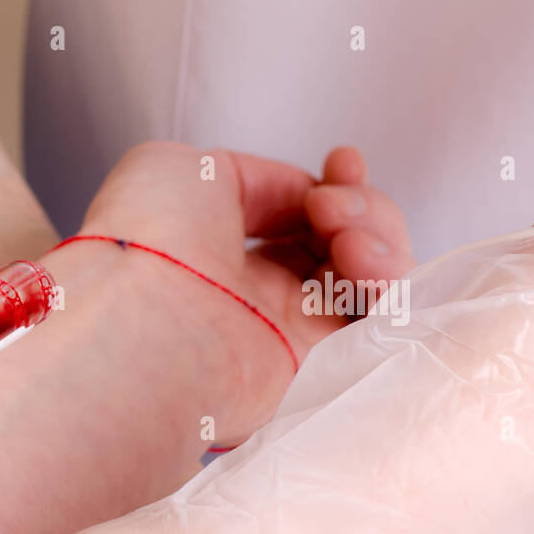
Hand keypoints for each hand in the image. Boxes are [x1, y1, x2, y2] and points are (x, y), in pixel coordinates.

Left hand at [70, 141, 416, 441]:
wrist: (144, 312)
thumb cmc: (147, 236)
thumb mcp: (190, 169)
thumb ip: (257, 180)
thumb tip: (305, 199)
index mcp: (222, 253)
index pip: (305, 222)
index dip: (339, 186)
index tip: (342, 161)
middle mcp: (257, 299)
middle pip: (350, 247)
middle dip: (360, 208)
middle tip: (327, 207)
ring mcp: (287, 337)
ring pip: (373, 283)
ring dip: (377, 239)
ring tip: (344, 236)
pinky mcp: (316, 372)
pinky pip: (381, 326)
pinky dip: (389, 282)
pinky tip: (357, 257)